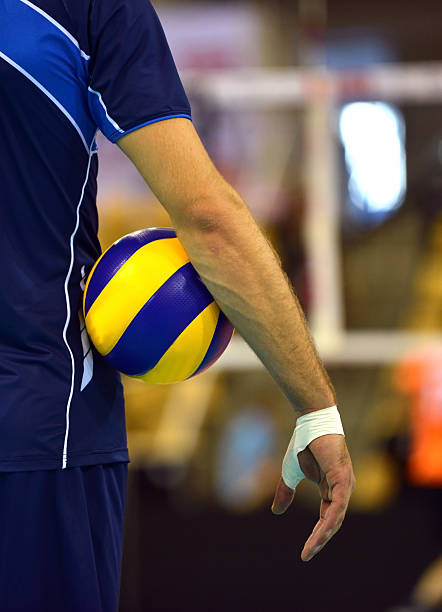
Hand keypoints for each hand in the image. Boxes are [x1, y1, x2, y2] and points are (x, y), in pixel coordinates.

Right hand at [271, 434, 354, 561]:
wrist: (310, 422)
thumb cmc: (303, 444)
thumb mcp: (290, 473)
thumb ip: (286, 492)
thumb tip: (276, 512)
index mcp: (331, 488)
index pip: (327, 518)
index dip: (317, 535)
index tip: (305, 552)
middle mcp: (341, 489)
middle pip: (333, 521)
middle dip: (320, 540)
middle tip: (306, 555)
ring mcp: (344, 485)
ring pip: (336, 518)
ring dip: (323, 535)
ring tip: (310, 549)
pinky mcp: (343, 479)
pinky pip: (337, 506)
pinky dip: (329, 521)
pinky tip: (321, 533)